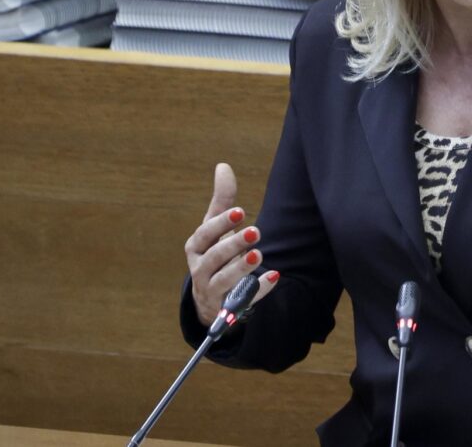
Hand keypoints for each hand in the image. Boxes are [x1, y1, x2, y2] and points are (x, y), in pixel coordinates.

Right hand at [185, 163, 278, 323]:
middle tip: (256, 232)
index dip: (221, 224)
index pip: (205, 233)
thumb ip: (222, 200)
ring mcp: (212, 289)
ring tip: (259, 254)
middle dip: (234, 244)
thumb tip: (223, 166)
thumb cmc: (214, 252)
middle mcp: (199, 269)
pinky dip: (258, 290)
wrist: (209, 295)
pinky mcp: (227, 306)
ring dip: (242, 267)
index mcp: (196, 246)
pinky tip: (274, 276)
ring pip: (224, 279)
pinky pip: (243, 299)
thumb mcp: (215, 228)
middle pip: (215, 257)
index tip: (241, 212)